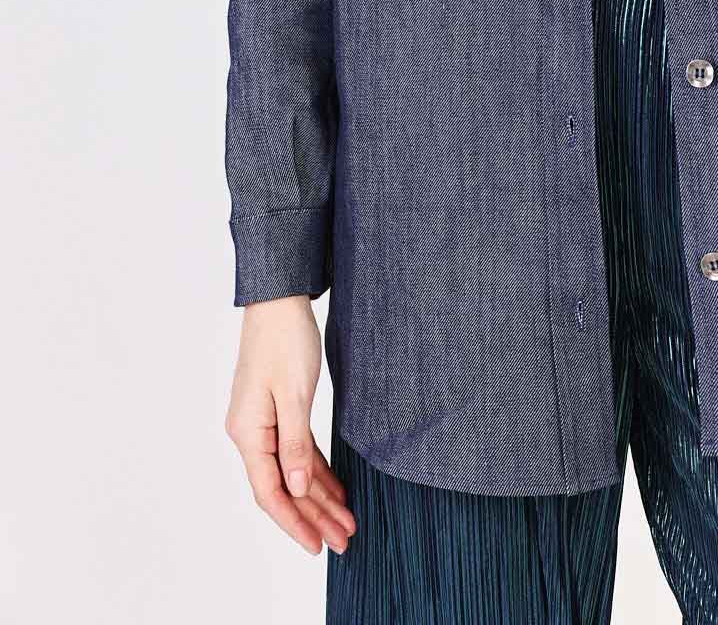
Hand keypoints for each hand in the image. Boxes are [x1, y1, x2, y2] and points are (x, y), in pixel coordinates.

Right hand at [225, 295, 356, 557]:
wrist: (279, 298)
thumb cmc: (284, 338)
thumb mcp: (294, 393)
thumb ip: (295, 443)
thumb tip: (296, 487)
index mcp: (247, 432)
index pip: (269, 492)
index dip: (294, 522)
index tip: (317, 545)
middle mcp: (250, 432)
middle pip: (283, 487)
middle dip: (313, 515)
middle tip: (344, 539)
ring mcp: (263, 423)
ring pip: (291, 471)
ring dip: (318, 497)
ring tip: (345, 520)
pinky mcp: (278, 411)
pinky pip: (297, 451)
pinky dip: (316, 470)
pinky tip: (335, 487)